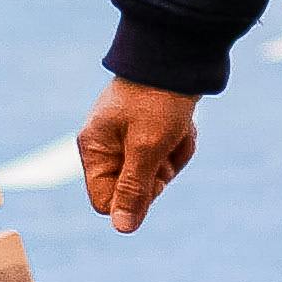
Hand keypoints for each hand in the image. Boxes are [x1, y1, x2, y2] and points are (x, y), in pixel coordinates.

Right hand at [77, 78, 199, 233]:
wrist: (181, 54)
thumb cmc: (158, 100)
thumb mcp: (146, 148)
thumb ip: (133, 189)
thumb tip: (122, 228)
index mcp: (94, 148)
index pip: (105, 201)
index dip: (133, 197)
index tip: (153, 174)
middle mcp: (107, 144)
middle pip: (135, 188)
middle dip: (160, 171)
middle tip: (168, 142)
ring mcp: (129, 135)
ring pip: (157, 170)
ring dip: (175, 154)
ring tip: (179, 127)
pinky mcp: (151, 127)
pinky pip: (168, 152)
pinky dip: (181, 141)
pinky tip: (186, 122)